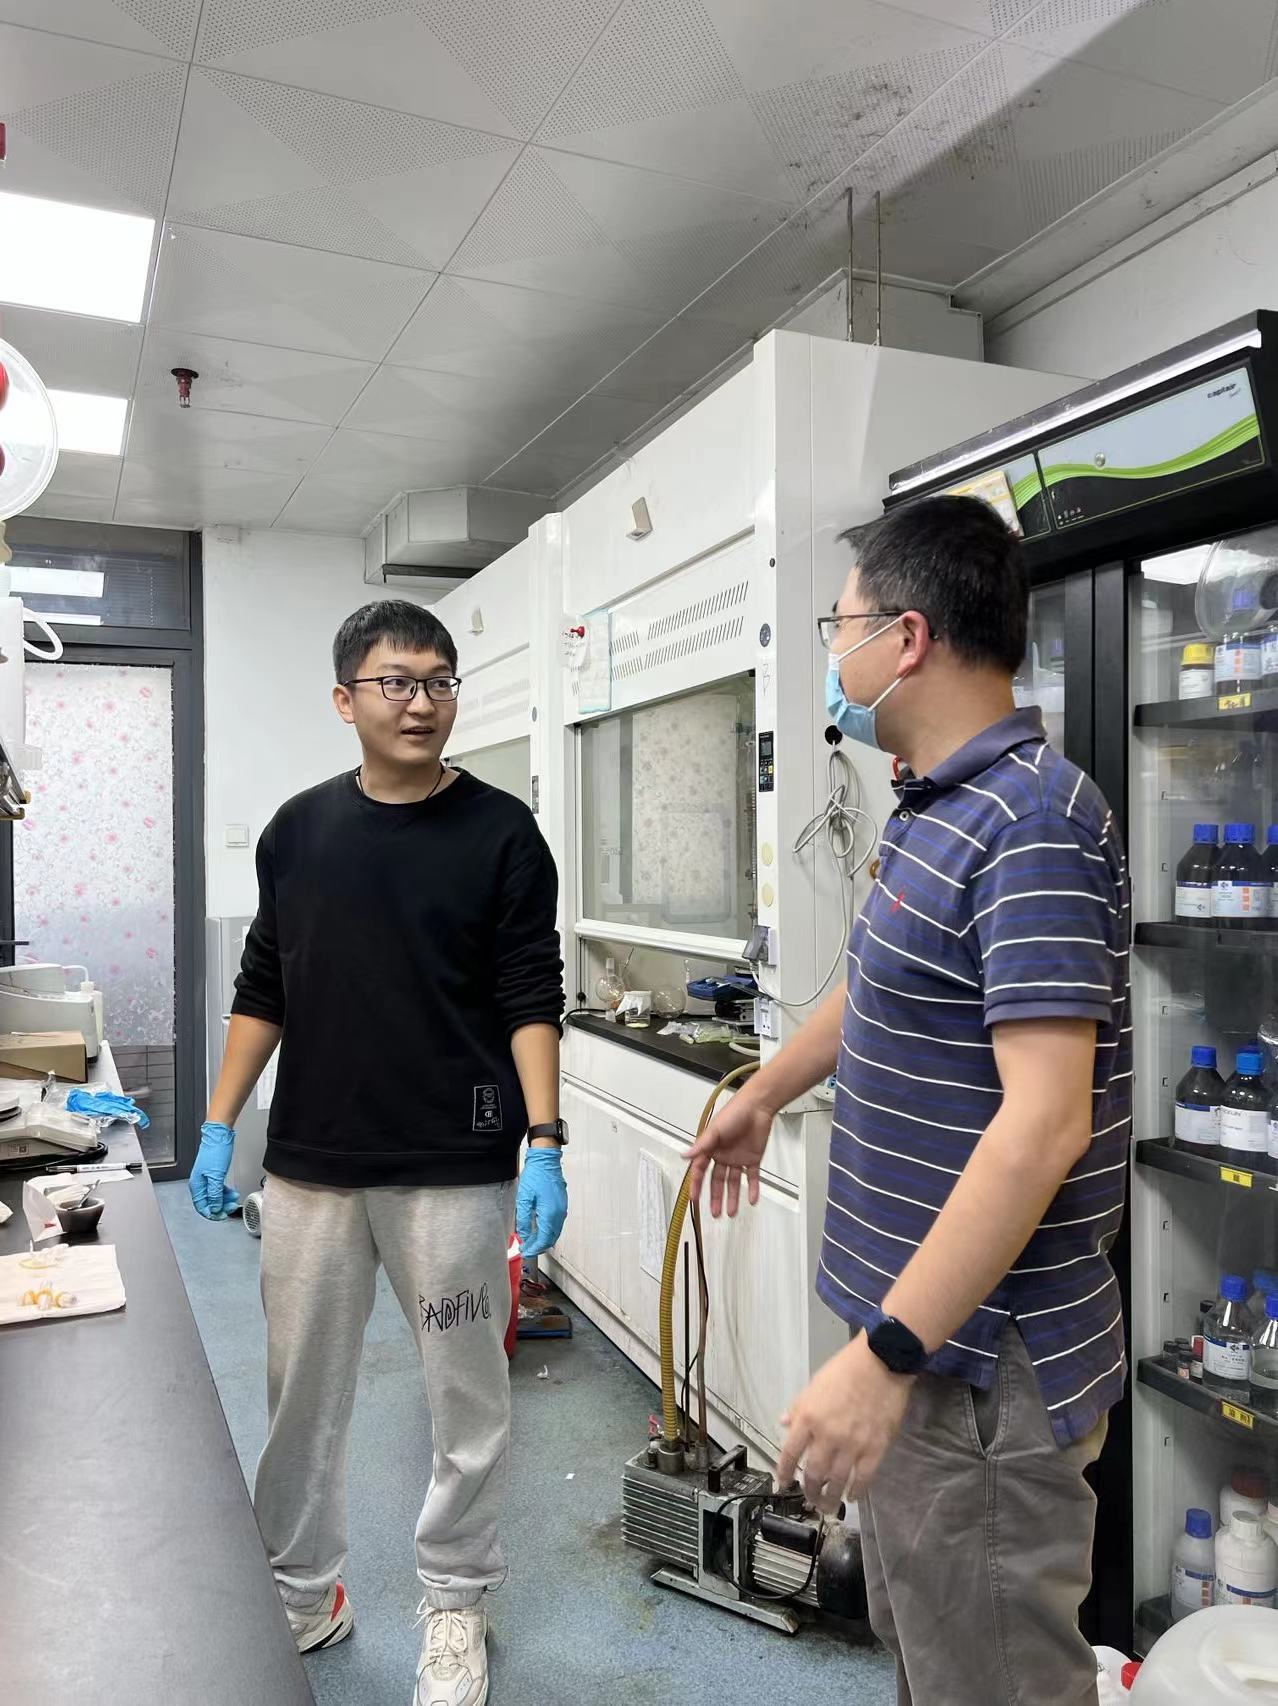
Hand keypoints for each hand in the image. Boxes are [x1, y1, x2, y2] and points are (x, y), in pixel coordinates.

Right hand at [190, 1121, 240, 1219]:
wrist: (219, 1135)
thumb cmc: (215, 1151)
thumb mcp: (216, 1176)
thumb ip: (214, 1194)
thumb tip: (215, 1207)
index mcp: (197, 1185)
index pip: (202, 1206)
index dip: (212, 1213)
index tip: (222, 1216)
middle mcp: (200, 1182)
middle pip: (208, 1202)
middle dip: (220, 1206)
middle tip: (231, 1207)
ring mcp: (206, 1177)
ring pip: (214, 1195)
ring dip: (224, 1199)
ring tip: (233, 1198)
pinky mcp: (213, 1173)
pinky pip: (217, 1187)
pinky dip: (224, 1191)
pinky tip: (231, 1192)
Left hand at [516, 1145, 566, 1257]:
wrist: (546, 1160)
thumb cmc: (536, 1175)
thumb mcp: (524, 1199)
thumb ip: (523, 1220)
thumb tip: (524, 1235)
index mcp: (550, 1213)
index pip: (544, 1239)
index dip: (534, 1248)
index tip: (526, 1251)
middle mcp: (559, 1213)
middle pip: (551, 1238)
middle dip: (539, 1245)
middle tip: (527, 1248)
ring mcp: (562, 1209)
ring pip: (555, 1231)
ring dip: (544, 1238)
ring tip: (531, 1240)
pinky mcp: (562, 1204)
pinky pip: (556, 1223)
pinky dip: (548, 1230)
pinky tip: (538, 1228)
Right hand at [686, 1088, 774, 1216]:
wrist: (757, 1107)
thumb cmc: (733, 1114)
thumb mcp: (714, 1131)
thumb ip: (700, 1146)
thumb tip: (683, 1155)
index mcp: (711, 1149)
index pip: (700, 1171)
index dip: (696, 1185)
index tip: (694, 1199)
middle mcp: (723, 1156)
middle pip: (717, 1181)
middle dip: (715, 1197)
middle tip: (715, 1214)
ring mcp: (738, 1158)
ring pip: (734, 1182)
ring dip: (733, 1197)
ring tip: (731, 1213)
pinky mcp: (753, 1158)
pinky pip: (752, 1177)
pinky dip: (753, 1189)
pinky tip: (752, 1200)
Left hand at [776, 1335, 913, 1512]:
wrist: (882, 1362)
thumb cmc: (845, 1369)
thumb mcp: (814, 1385)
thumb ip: (799, 1408)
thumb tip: (784, 1424)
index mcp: (808, 1418)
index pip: (789, 1453)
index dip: (784, 1472)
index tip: (783, 1484)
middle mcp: (827, 1436)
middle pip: (813, 1474)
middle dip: (809, 1491)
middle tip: (809, 1500)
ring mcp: (852, 1445)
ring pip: (837, 1481)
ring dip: (830, 1498)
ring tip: (827, 1506)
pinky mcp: (875, 1449)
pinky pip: (863, 1478)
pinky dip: (856, 1492)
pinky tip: (852, 1498)